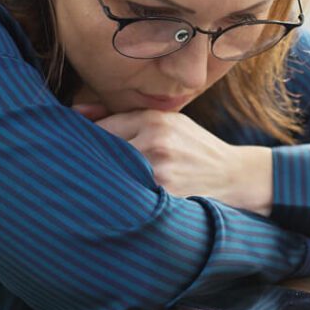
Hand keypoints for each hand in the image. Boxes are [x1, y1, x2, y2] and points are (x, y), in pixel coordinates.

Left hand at [73, 104, 272, 215]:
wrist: (234, 176)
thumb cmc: (194, 147)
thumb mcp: (169, 122)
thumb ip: (126, 116)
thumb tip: (75, 111)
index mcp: (154, 120)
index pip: (101, 129)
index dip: (86, 142)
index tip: (79, 151)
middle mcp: (155, 142)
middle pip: (102, 153)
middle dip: (93, 162)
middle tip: (84, 171)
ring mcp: (159, 171)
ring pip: (113, 175)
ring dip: (106, 182)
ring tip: (104, 186)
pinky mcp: (165, 196)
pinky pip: (131, 196)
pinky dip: (124, 197)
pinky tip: (125, 199)